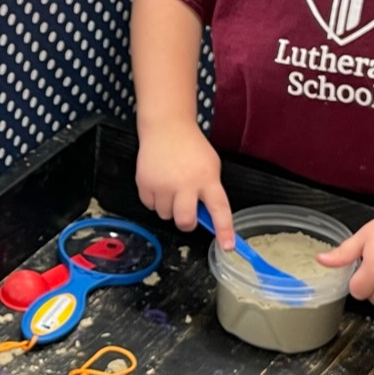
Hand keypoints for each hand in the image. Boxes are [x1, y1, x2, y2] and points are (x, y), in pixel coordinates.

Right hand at [135, 120, 233, 246]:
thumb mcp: (210, 166)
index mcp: (207, 179)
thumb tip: (207, 218)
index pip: (219, 209)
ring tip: (171, 188)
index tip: (228, 246)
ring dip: (169, 208)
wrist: (166, 128)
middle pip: (185, 221)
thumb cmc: (191, 148)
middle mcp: (185, 183)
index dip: (224, 230)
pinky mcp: (145, 184)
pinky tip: (159, 183)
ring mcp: (163, 184)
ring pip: (165, 215)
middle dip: (186, 222)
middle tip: (187, 213)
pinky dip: (154, 200)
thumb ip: (210, 191)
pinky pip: (149, 206)